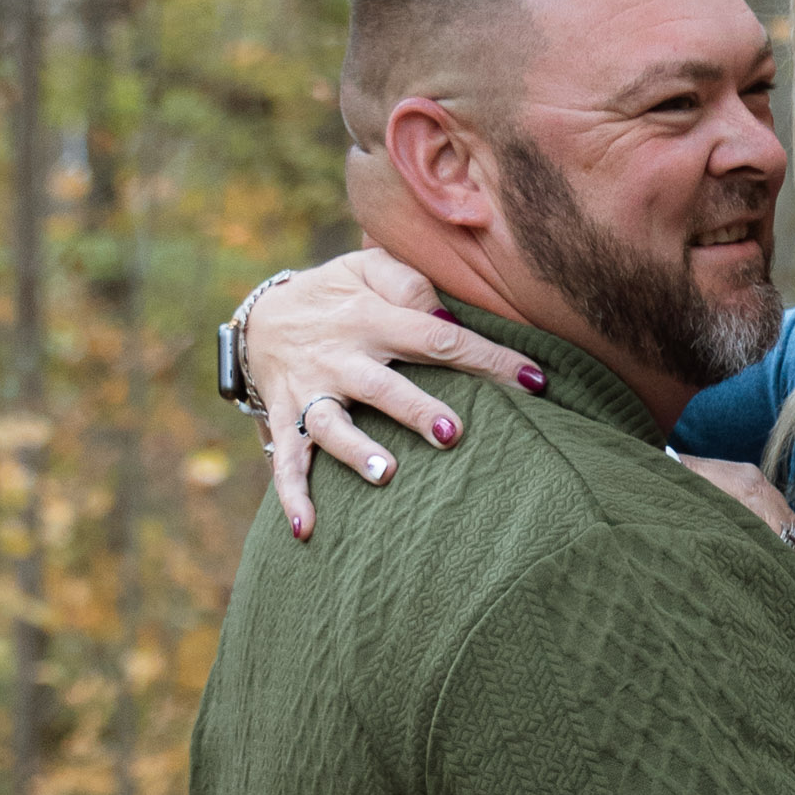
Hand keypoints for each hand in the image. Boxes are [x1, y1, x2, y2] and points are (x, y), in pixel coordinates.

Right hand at [238, 250, 544, 540]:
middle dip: (414, 409)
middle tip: (451, 433)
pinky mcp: (284, 420)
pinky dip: (292, 494)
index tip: (535, 381)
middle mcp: (340, 357)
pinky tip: (306, 527)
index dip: (486, 358)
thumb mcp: (365, 268)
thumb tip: (446, 313)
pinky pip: (285, 461)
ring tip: (385, 473)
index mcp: (370, 318)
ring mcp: (310, 391)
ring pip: (330, 424)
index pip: (437, 338)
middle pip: (382, 385)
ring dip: (354, 450)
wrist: (259, 319)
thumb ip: (407, 280)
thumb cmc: (336, 296)